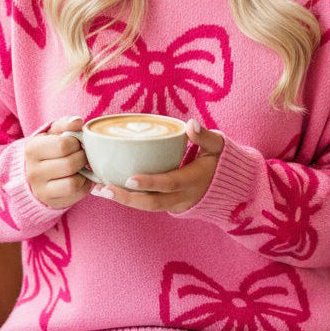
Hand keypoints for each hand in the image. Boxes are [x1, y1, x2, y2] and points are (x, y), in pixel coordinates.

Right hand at [24, 116, 93, 208]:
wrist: (35, 172)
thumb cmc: (49, 148)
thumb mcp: (53, 132)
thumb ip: (65, 124)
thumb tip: (77, 121)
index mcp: (32, 149)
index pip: (63, 145)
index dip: (76, 142)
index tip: (75, 142)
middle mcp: (33, 172)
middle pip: (70, 164)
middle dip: (81, 157)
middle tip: (81, 154)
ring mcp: (41, 190)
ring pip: (73, 182)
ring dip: (83, 173)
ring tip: (80, 166)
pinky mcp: (52, 202)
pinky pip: (77, 194)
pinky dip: (84, 184)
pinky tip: (79, 177)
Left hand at [98, 120, 223, 213]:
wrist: (230, 189)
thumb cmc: (220, 161)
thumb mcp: (217, 146)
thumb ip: (204, 136)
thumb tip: (190, 123)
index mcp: (194, 180)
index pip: (170, 183)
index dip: (150, 182)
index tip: (129, 179)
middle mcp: (183, 197)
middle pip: (152, 203)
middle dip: (127, 198)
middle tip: (103, 189)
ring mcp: (176, 205)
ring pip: (147, 207)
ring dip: (123, 200)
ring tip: (99, 190)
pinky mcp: (170, 206)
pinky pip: (148, 205)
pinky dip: (129, 199)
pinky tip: (110, 190)